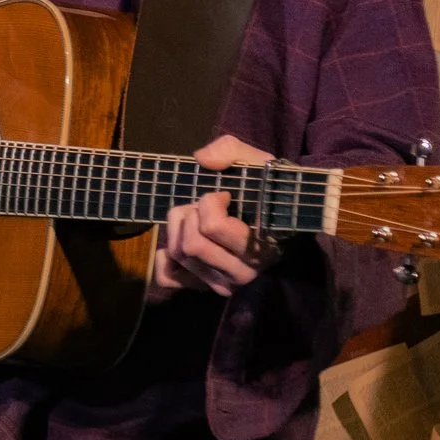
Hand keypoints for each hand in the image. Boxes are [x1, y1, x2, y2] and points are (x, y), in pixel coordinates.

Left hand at [148, 133, 271, 300]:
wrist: (273, 214)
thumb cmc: (261, 188)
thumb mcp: (253, 162)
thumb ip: (230, 151)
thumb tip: (202, 159)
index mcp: (261, 246)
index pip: (213, 227)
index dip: (208, 203)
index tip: (221, 194)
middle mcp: (244, 272)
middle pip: (191, 245)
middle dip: (189, 216)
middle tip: (201, 206)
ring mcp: (222, 283)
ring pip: (179, 255)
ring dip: (177, 228)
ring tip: (194, 217)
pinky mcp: (201, 287)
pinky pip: (167, 276)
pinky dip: (165, 256)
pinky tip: (180, 239)